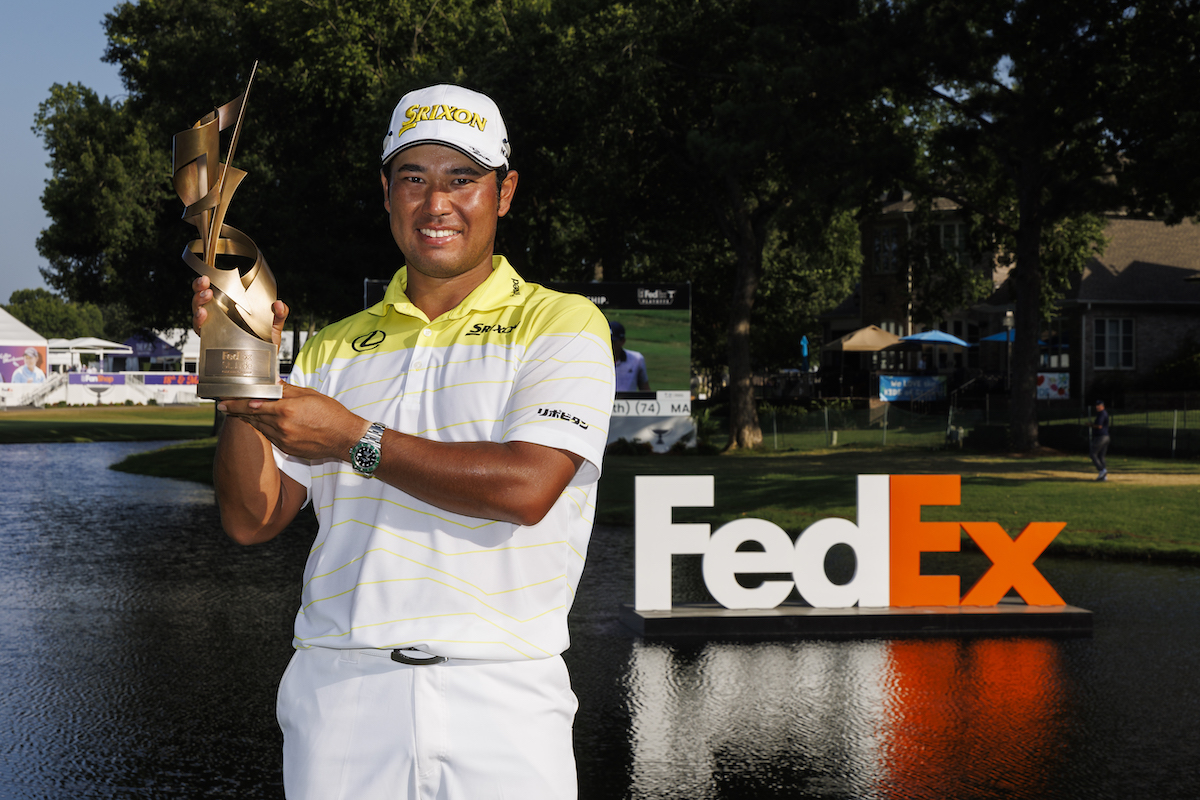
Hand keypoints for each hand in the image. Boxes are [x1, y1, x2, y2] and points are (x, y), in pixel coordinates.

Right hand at [192, 274, 288, 347]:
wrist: (264, 366)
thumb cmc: (265, 344)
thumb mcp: (274, 326)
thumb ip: (279, 315)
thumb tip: (279, 304)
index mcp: (229, 308)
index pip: (213, 292)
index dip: (205, 283)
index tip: (207, 277)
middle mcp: (218, 317)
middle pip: (201, 299)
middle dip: (199, 289)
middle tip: (205, 283)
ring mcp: (214, 328)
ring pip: (198, 312)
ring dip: (199, 302)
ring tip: (206, 296)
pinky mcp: (212, 341)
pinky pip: (201, 330)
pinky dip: (199, 321)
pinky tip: (204, 315)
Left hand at [217, 384, 367, 461]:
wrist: (345, 438)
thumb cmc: (332, 414)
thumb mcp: (310, 395)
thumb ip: (287, 390)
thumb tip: (273, 384)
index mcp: (285, 410)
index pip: (253, 405)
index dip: (235, 404)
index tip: (224, 402)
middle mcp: (281, 426)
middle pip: (252, 418)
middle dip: (237, 412)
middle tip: (224, 407)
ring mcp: (283, 440)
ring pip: (259, 428)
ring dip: (248, 421)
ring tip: (239, 414)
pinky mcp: (288, 449)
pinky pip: (270, 437)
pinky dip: (263, 430)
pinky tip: (261, 425)